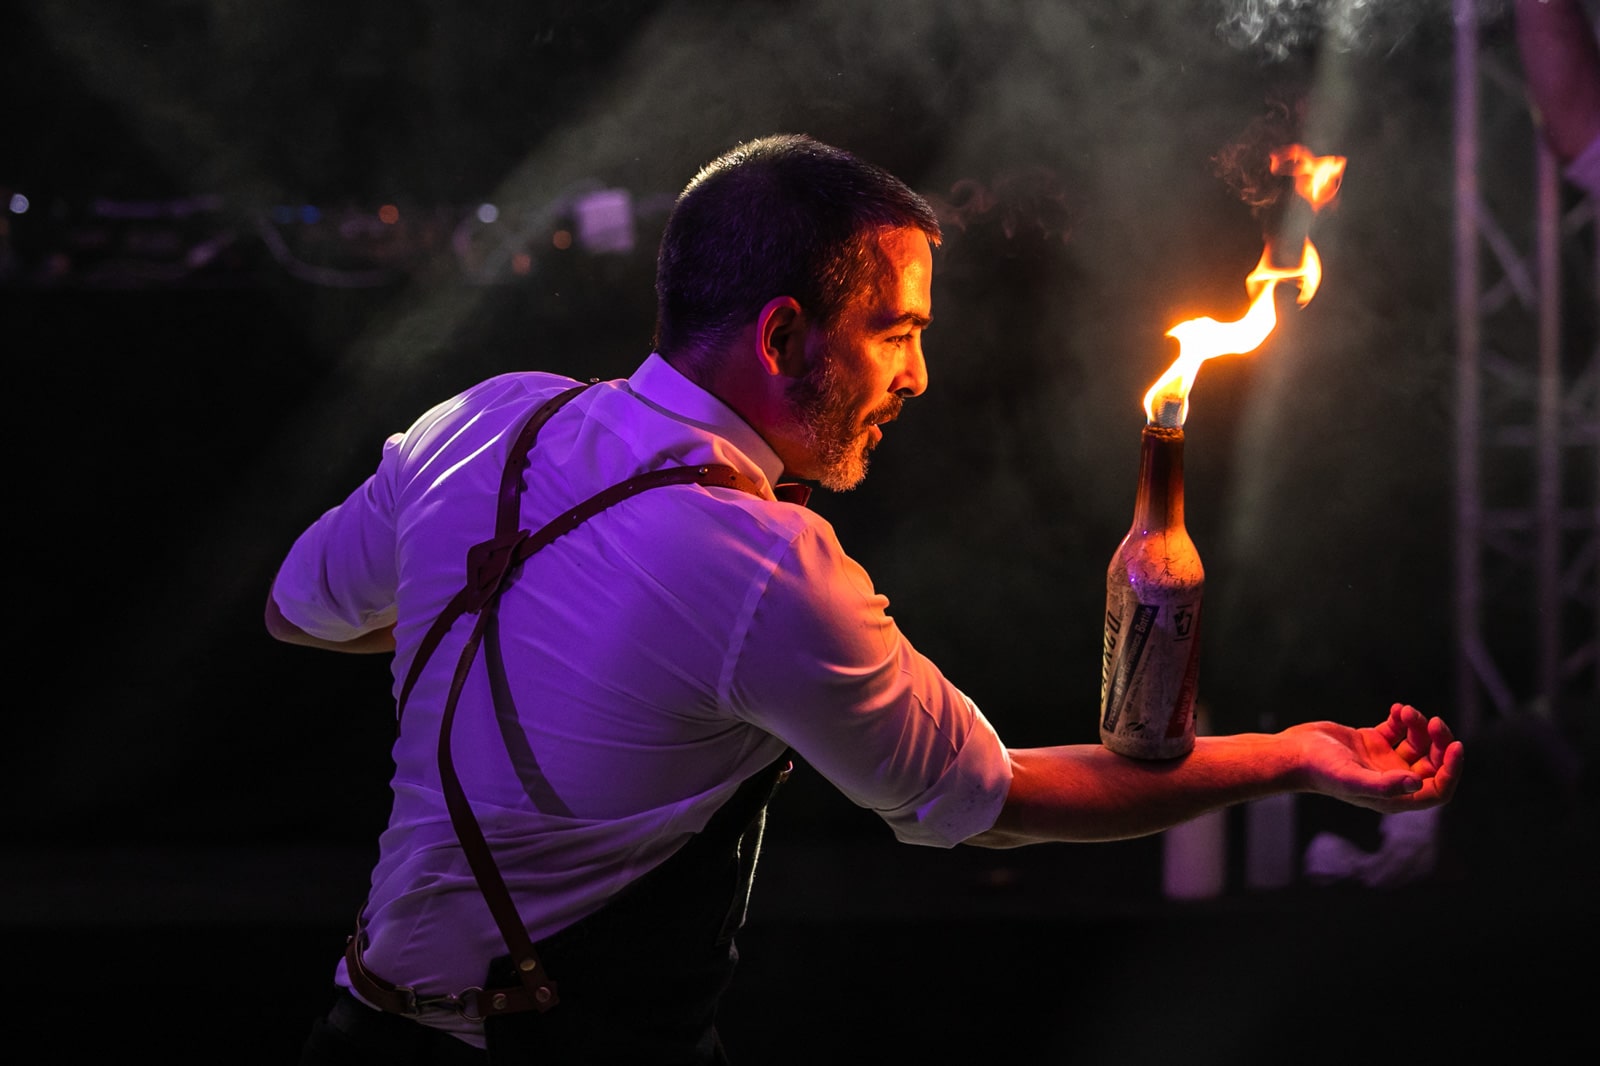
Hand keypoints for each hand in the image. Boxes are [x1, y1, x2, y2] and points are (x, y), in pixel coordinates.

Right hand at [1288, 703, 1463, 812]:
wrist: (1293, 752)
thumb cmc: (1319, 769)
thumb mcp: (1351, 778)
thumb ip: (1384, 785)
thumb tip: (1416, 782)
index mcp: (1395, 796)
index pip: (1438, 789)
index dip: (1452, 770)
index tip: (1455, 745)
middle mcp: (1393, 780)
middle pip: (1433, 764)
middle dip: (1438, 742)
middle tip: (1434, 721)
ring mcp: (1383, 761)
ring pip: (1419, 744)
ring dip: (1419, 725)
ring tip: (1405, 711)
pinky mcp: (1372, 742)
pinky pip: (1399, 730)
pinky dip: (1403, 719)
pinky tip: (1395, 709)